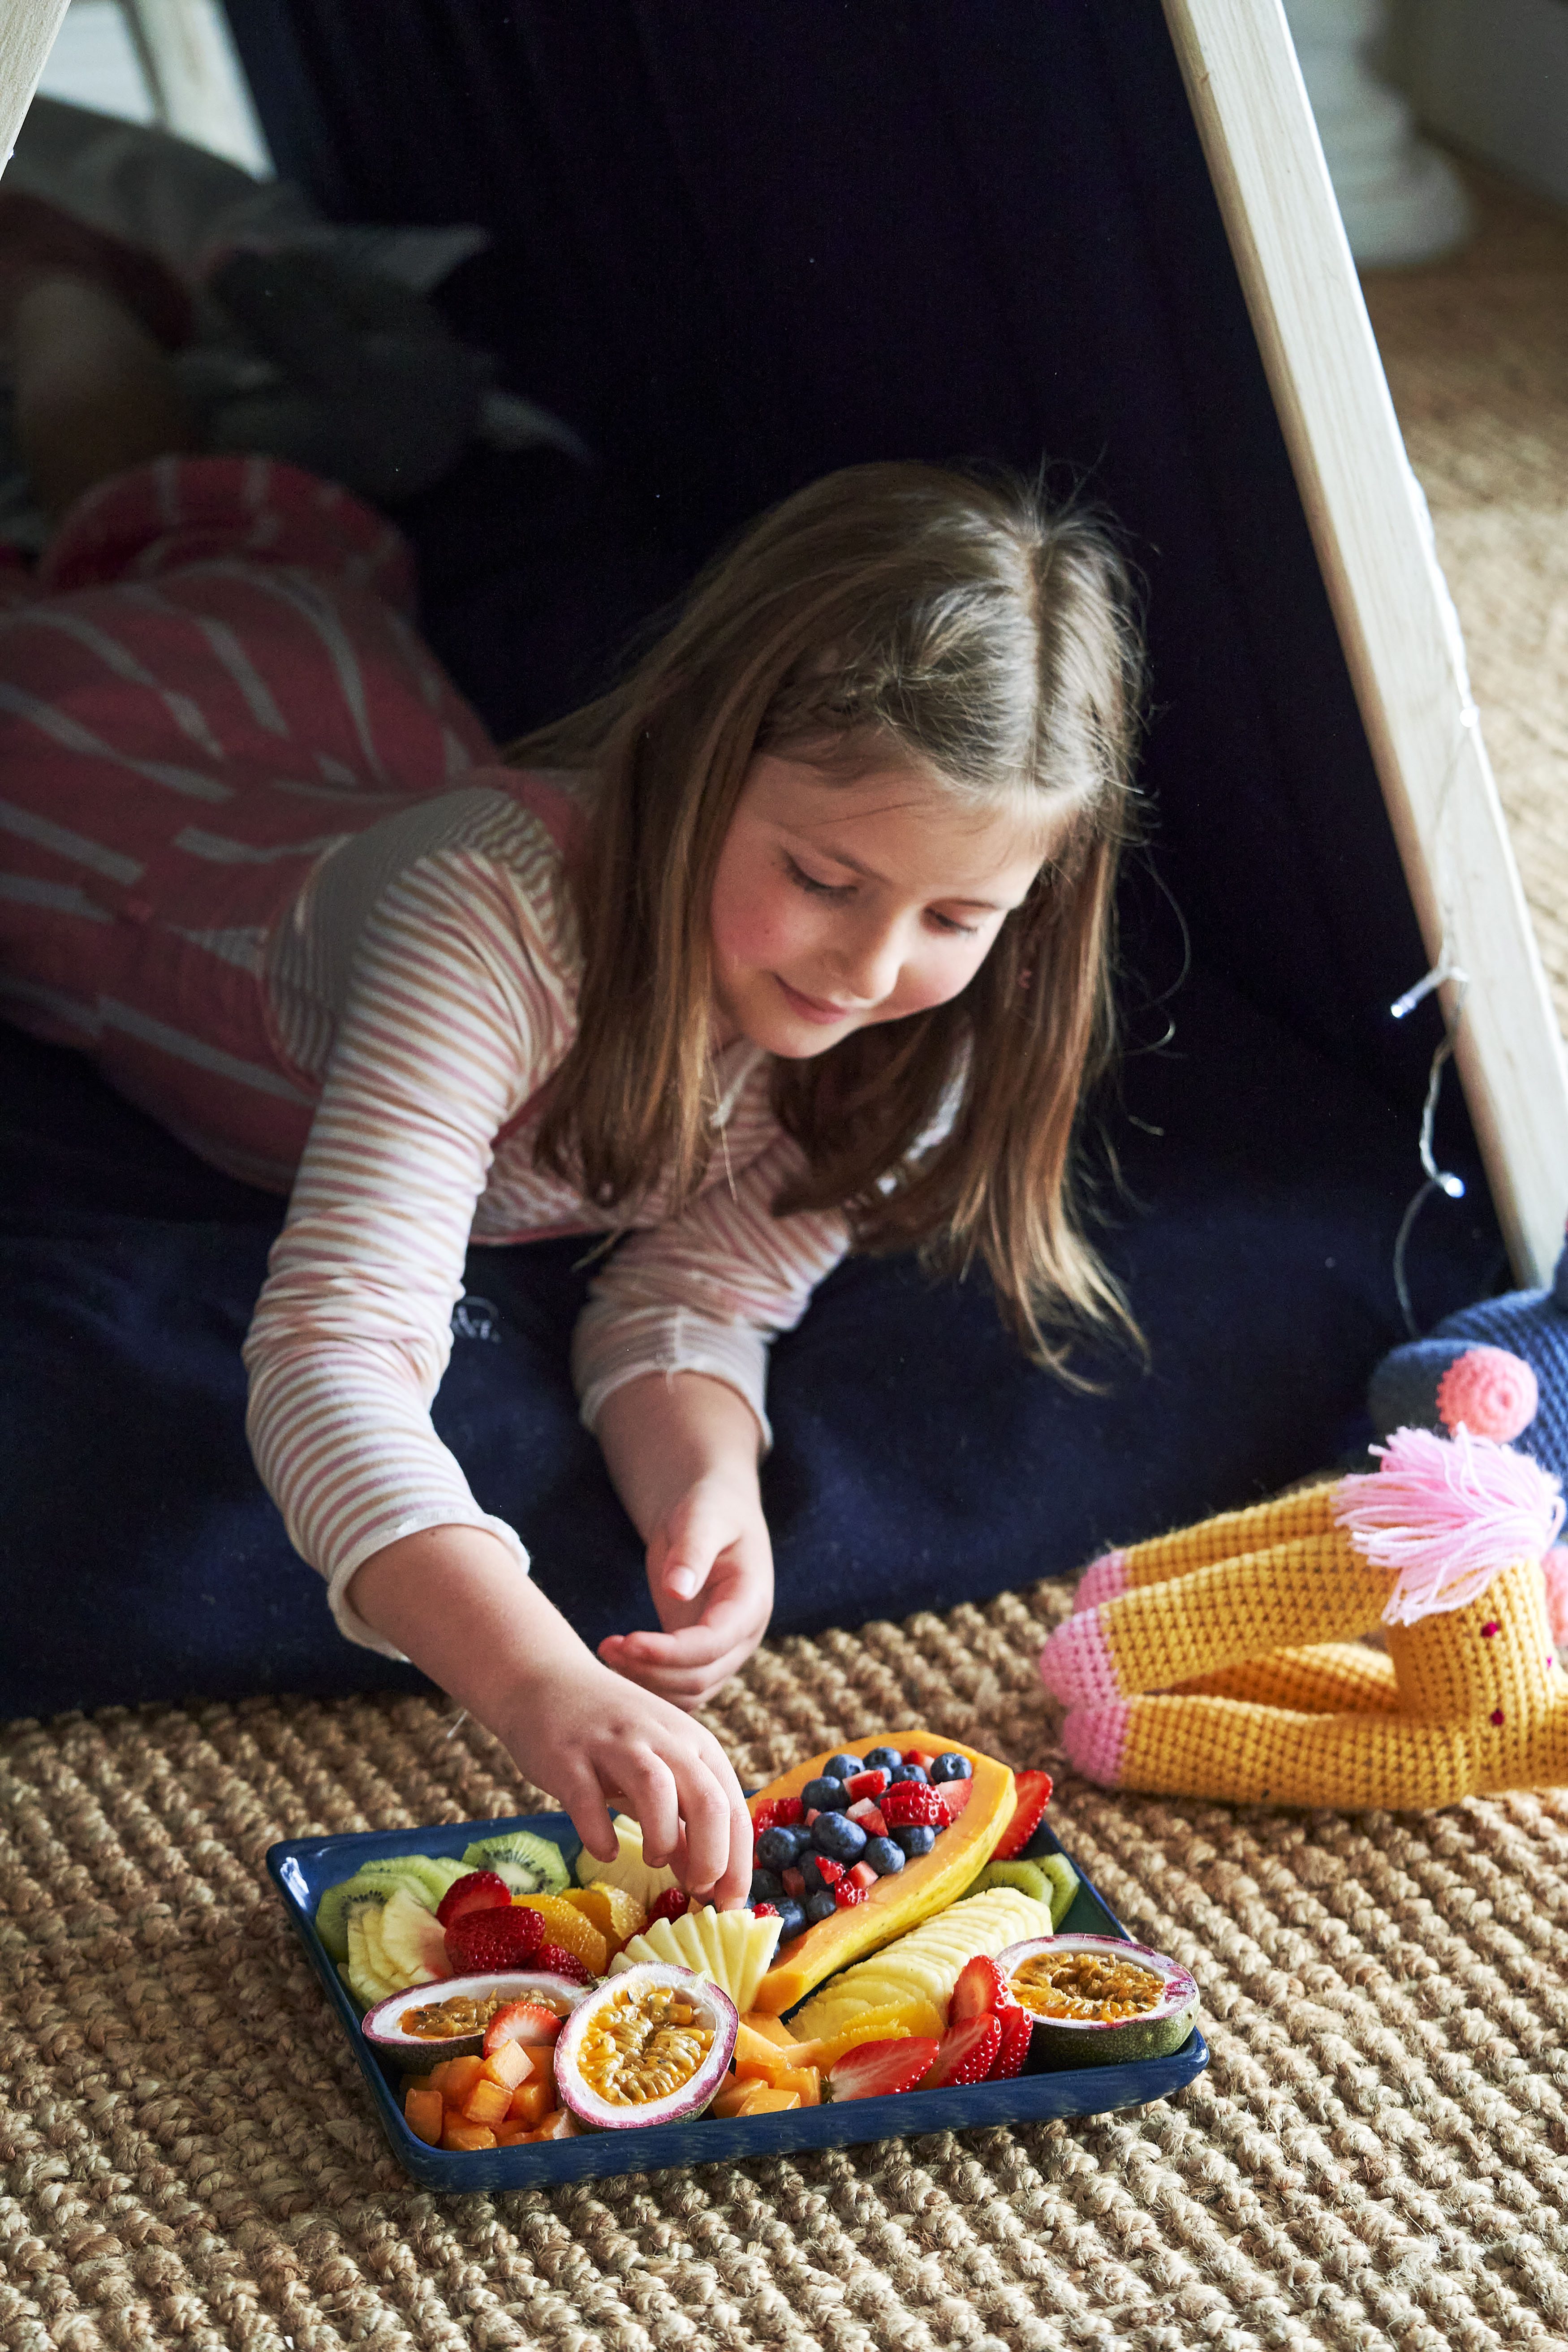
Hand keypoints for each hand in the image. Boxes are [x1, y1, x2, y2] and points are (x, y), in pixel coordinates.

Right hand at [346, 1525, 753, 1903]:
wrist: (546, 1682)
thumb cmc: (612, 1739)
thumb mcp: (660, 1770)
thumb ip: (683, 1820)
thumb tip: (706, 1881)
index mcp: (693, 1743)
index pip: (731, 1806)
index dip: (737, 1862)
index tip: (731, 1904)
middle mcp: (662, 1737)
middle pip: (707, 1799)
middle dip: (711, 1855)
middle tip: (697, 1888)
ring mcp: (614, 1743)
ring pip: (657, 1788)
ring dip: (663, 1836)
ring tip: (654, 1859)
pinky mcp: (568, 1756)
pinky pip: (588, 1800)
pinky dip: (600, 1833)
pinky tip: (604, 1849)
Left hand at [599, 1467, 774, 1706]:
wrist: (711, 1514)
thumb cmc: (708, 1508)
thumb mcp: (702, 1517)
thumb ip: (693, 1550)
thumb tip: (677, 1590)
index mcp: (751, 1601)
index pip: (714, 1643)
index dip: (671, 1651)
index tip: (628, 1640)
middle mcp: (743, 1635)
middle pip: (701, 1677)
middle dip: (652, 1670)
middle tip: (607, 1647)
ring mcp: (724, 1650)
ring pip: (690, 1692)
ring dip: (647, 1683)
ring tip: (607, 1652)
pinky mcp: (699, 1655)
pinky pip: (678, 1688)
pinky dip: (649, 1685)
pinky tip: (618, 1661)